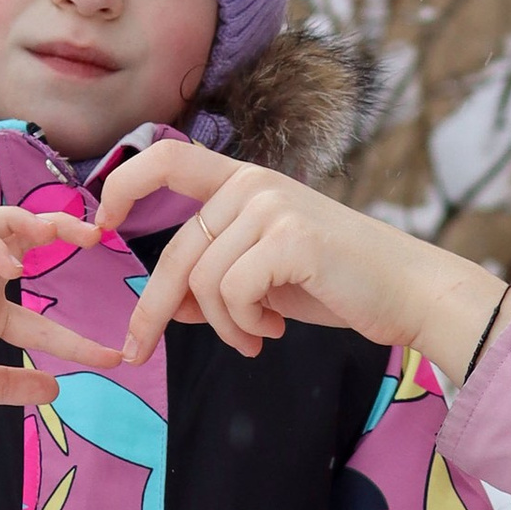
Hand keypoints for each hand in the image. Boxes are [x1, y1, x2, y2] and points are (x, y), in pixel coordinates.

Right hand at [0, 201, 121, 414]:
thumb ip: (10, 386)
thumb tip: (56, 390)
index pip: (41, 320)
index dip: (76, 341)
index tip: (113, 361)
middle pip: (18, 238)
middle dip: (57, 227)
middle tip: (94, 236)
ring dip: (22, 220)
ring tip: (50, 233)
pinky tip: (13, 265)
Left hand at [99, 139, 509, 380]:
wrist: (409, 293)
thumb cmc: (338, 283)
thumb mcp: (264, 280)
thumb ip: (212, 280)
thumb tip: (162, 305)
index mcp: (245, 182)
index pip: (167, 158)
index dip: (124, 183)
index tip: (101, 221)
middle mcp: (254, 184)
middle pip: (177, 250)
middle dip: (152, 308)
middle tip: (138, 351)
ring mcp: (273, 207)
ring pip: (204, 281)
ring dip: (221, 326)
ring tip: (256, 338)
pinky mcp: (290, 238)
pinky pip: (233, 294)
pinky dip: (244, 326)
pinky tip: (274, 331)